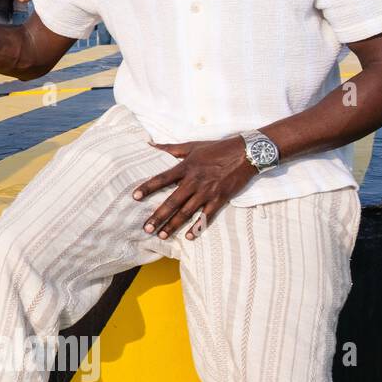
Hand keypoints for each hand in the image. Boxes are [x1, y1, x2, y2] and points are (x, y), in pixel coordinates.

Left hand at [132, 136, 256, 239]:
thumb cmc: (217, 149)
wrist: (246, 153)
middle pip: (173, 201)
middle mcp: (195, 181)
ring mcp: (207, 192)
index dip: (148, 187)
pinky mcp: (220, 199)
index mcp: (186, 167)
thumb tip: (150, 145)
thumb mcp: (192, 146)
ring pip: (187, 212)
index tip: (135, 197)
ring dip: (174, 225)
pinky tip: (189, 236)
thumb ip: (170, 148)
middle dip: (158, 215)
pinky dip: (198, 227)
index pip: (162, 179)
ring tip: (162, 235)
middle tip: (146, 227)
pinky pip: (206, 216)